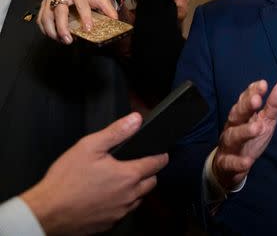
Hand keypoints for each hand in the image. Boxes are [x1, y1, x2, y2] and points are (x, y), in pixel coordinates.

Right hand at [21, 112, 168, 234]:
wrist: (46, 212)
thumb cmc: (65, 180)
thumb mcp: (90, 146)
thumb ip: (116, 132)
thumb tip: (135, 120)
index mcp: (127, 175)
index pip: (156, 164)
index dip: (160, 156)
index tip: (161, 154)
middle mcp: (128, 196)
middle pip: (151, 182)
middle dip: (149, 172)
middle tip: (138, 165)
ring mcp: (120, 212)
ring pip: (139, 199)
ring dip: (136, 189)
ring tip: (121, 181)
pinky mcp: (109, 224)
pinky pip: (124, 212)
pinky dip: (122, 204)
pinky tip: (108, 197)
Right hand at [37, 0, 117, 43]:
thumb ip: (108, 8)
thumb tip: (115, 20)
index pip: (81, 4)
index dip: (85, 17)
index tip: (88, 29)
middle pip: (60, 10)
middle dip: (63, 27)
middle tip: (69, 40)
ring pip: (47, 15)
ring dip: (53, 30)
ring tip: (62, 41)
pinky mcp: (44, 4)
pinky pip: (41, 18)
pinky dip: (45, 29)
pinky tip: (54, 37)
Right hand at [212, 80, 276, 190]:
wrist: (229, 168)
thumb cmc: (250, 139)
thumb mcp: (264, 121)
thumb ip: (272, 105)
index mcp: (241, 116)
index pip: (244, 100)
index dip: (252, 92)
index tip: (263, 84)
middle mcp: (232, 127)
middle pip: (236, 114)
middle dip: (245, 106)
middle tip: (257, 100)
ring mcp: (228, 145)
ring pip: (232, 137)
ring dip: (244, 132)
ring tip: (257, 128)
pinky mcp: (226, 164)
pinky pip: (230, 163)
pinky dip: (238, 162)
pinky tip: (247, 161)